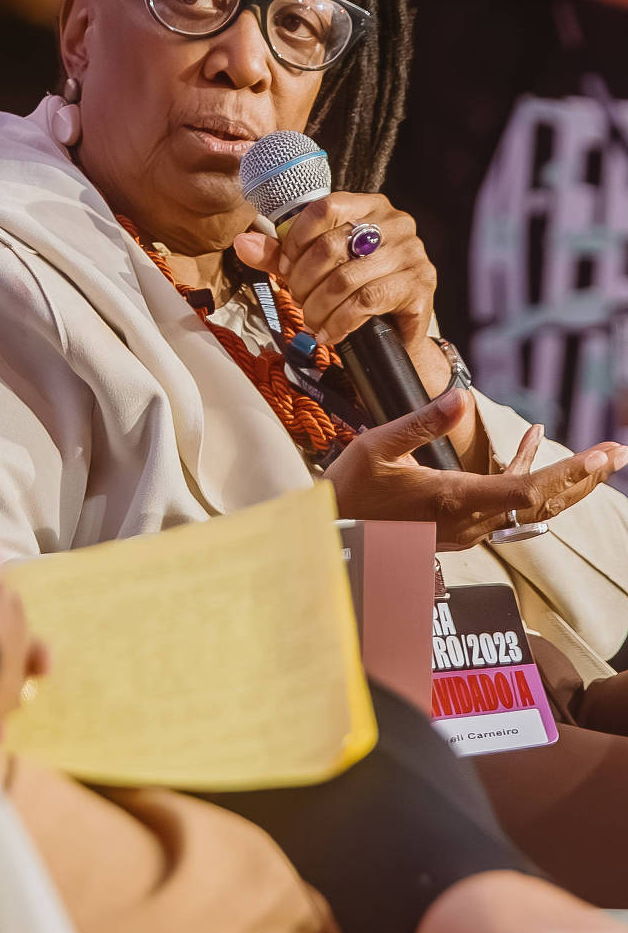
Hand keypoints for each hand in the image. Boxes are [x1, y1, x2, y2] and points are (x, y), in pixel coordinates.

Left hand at [234, 191, 482, 462]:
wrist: (394, 330)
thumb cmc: (350, 290)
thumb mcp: (311, 268)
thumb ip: (278, 254)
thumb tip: (242, 242)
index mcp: (367, 206)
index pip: (323, 208)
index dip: (295, 240)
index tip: (285, 268)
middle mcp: (395, 223)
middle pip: (330, 246)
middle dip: (304, 281)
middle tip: (300, 301)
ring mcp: (412, 252)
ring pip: (345, 279)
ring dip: (318, 307)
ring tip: (312, 321)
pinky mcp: (420, 284)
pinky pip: (366, 302)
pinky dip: (339, 322)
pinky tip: (328, 333)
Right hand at [325, 386, 627, 550]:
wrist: (332, 535)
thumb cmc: (349, 491)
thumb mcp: (376, 447)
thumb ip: (422, 422)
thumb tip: (461, 397)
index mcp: (454, 498)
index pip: (529, 488)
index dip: (571, 471)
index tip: (603, 453)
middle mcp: (469, 519)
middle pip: (543, 502)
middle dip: (585, 477)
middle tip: (618, 452)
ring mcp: (466, 528)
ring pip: (530, 507)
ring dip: (565, 482)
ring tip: (596, 458)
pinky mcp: (459, 527)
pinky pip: (507, 505)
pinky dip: (527, 478)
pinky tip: (529, 447)